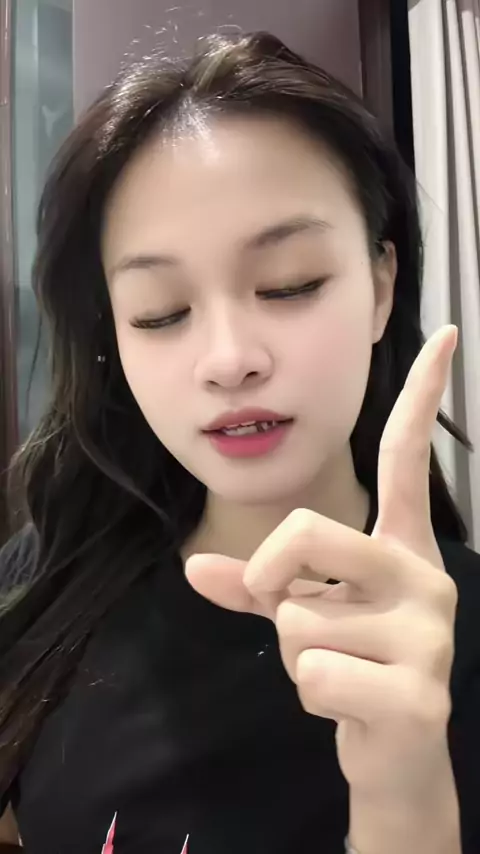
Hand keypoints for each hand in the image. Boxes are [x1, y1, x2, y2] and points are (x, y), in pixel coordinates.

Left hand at [185, 326, 458, 810]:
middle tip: (284, 606)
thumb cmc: (349, 669)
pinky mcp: (420, 692)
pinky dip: (312, 698)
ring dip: (298, 657)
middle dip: (270, 576)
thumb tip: (192, 567)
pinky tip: (351, 706)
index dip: (424, 394)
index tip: (448, 332)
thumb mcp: (297, 616)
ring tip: (341, 674)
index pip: (406, 458)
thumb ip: (254, 585)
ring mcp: (430, 633)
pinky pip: (315, 676)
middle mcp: (425, 575)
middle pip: (308, 531)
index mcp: (401, 546)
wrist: (392, 756)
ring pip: (298, 621)